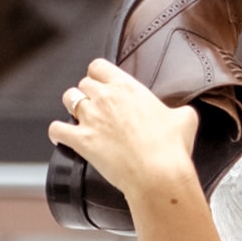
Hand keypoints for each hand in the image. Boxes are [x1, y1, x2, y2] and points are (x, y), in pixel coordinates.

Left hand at [48, 62, 204, 209]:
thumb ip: (179, 111)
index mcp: (127, 87)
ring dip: (72, 107)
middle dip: (87, 93)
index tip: (102, 84)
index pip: (99, 66)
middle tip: (96, 106)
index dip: (98, 75)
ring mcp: (90, 118)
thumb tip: (182, 114)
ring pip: (68, 99)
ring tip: (79, 117)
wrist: (158, 174)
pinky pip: (56, 129)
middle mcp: (105, 97)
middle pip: (83, 83)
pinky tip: (61, 136)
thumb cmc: (172, 147)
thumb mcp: (185, 119)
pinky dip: (57, 132)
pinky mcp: (81, 141)